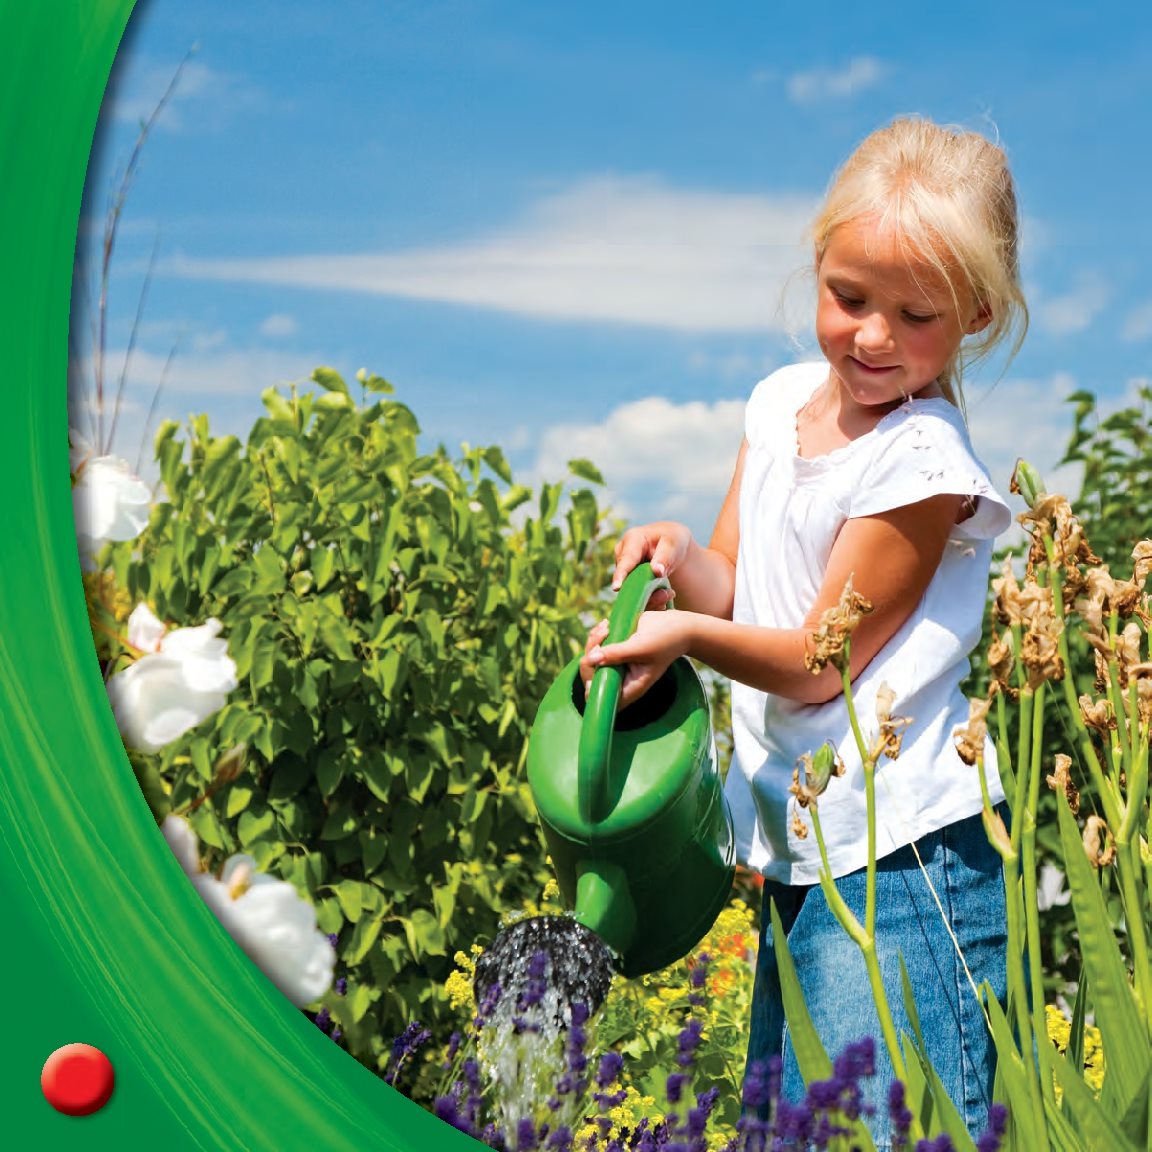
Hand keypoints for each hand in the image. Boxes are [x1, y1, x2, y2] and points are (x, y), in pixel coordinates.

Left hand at [579, 609, 693, 709]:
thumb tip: (592, 658)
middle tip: (604, 634)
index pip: (601, 697)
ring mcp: (617, 665)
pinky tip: (606, 625)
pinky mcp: (615, 651)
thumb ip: (617, 654)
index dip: (593, 682)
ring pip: (591, 659)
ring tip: (606, 626)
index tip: (600, 660)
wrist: (677, 625)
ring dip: (593, 641)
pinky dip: (597, 635)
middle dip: (591, 654)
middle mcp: (622, 679)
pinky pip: (596, 647)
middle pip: (591, 676)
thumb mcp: (642, 646)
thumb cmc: (665, 639)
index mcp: (630, 687)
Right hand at [611, 520, 694, 601]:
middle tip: (667, 595)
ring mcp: (623, 569)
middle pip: (627, 579)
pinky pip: (635, 595)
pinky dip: (651, 599)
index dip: (620, 575)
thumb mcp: (672, 544)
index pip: (625, 560)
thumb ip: (664, 557)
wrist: (671, 546)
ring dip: (651, 598)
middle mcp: (622, 555)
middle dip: (645, 591)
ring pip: (631, 590)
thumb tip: (656, 571)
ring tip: (668, 594)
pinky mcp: (627, 580)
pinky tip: (664, 596)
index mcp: (632, 540)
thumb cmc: (672, 539)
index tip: (616, 588)